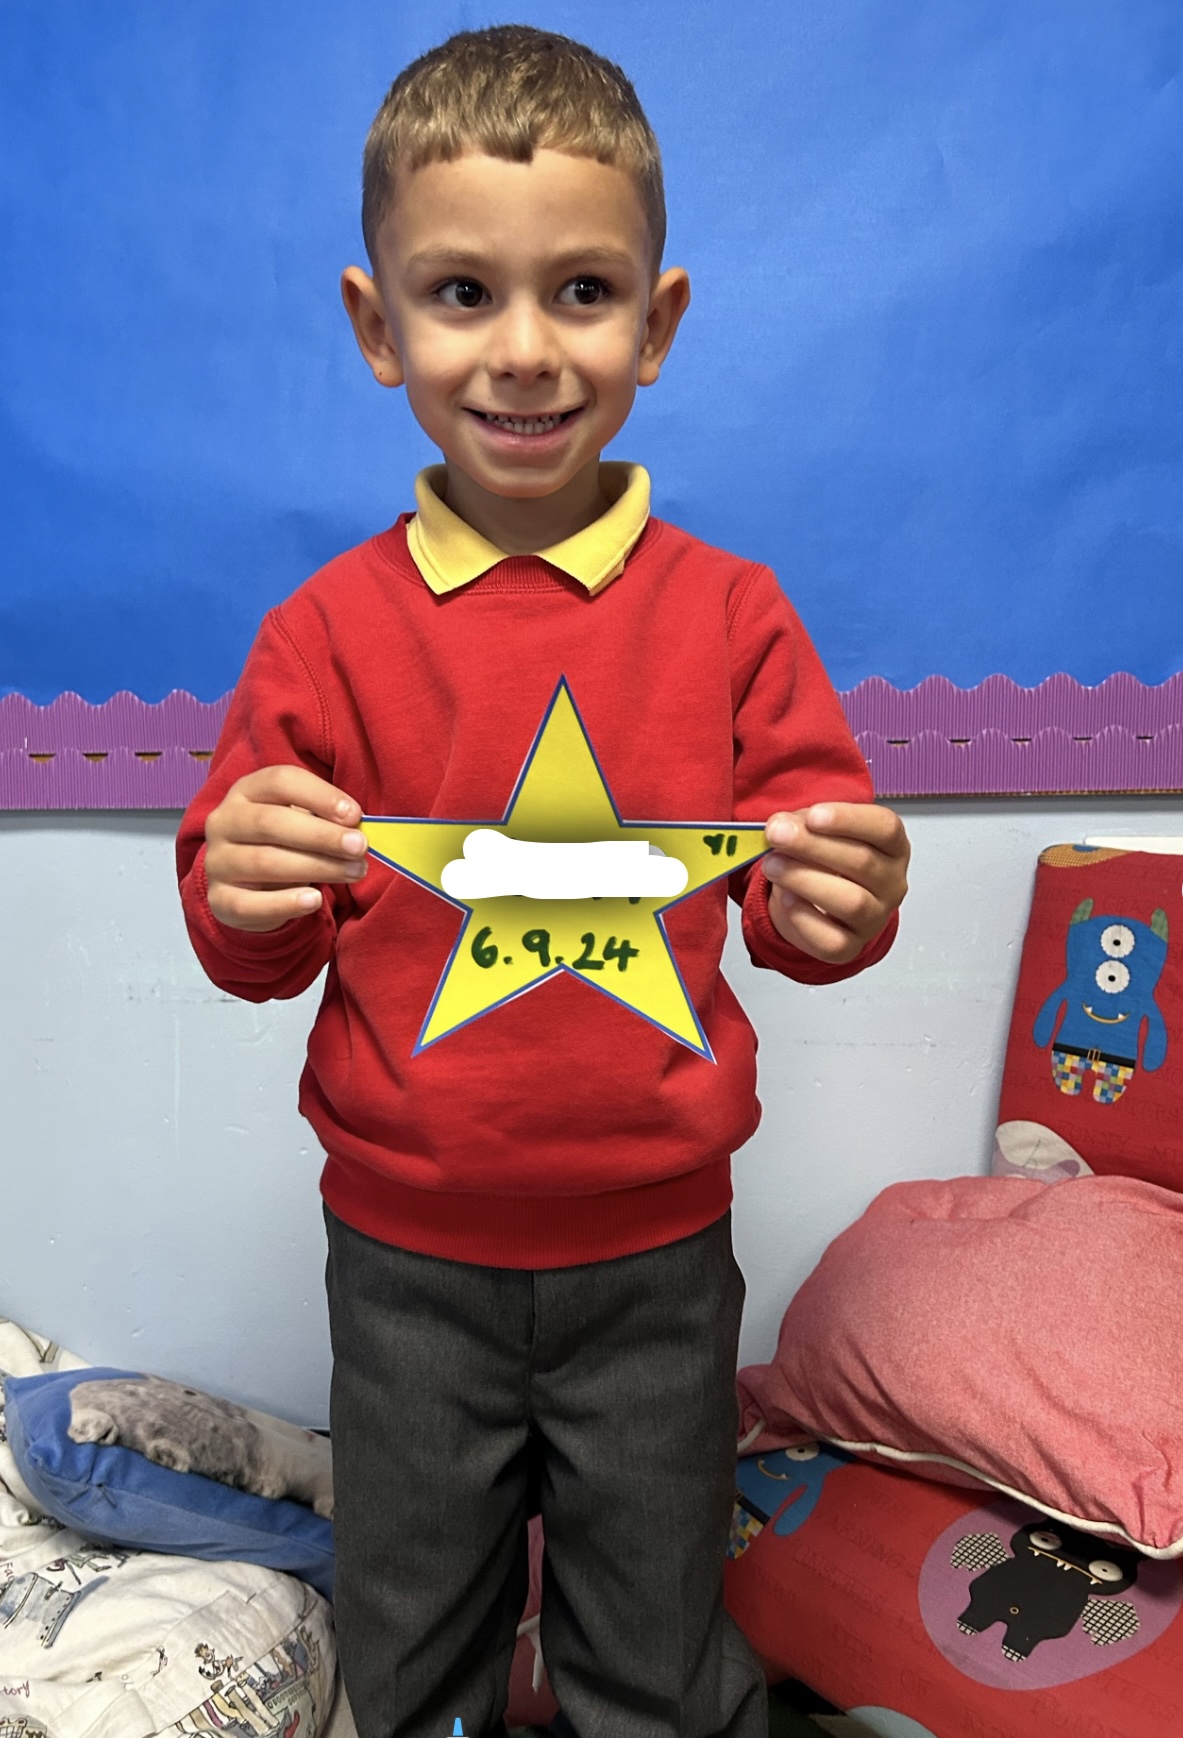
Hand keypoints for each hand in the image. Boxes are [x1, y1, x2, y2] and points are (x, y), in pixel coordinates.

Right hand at [204, 766, 367, 931]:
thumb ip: (324, 818)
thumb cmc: (284, 843)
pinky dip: (285, 903)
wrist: (247, 885)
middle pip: (271, 822)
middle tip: (360, 847)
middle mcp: (224, 822)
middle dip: (321, 835)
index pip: (279, 781)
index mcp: (246, 791)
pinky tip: (314, 901)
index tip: (355, 815)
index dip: (319, 796)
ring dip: (316, 867)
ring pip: (264, 862)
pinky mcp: (220, 900)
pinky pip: (250, 904)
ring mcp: (217, 862)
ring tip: (353, 872)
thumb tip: (358, 827)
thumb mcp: (301, 820)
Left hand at [760, 802, 909, 963]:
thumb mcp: (817, 832)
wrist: (819, 904)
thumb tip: (780, 825)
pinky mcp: (851, 946)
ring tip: (772, 865)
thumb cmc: (825, 860)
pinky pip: (832, 939)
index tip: (813, 815)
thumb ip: (801, 824)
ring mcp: (875, 918)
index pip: (885, 828)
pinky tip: (785, 897)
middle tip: (777, 834)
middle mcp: (891, 883)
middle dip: (813, 846)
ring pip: (851, 902)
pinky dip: (803, 917)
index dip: (848, 820)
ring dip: (805, 879)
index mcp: (893, 847)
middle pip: (863, 862)